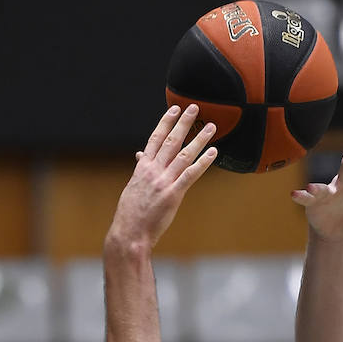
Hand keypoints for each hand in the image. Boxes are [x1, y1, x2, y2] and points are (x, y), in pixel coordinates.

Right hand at [105, 104, 217, 253]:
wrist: (129, 233)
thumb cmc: (131, 213)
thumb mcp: (133, 187)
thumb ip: (140, 169)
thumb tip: (140, 155)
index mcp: (143, 168)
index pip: (155, 138)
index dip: (166, 122)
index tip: (174, 109)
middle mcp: (153, 171)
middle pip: (171, 141)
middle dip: (183, 123)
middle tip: (194, 108)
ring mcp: (163, 182)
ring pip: (184, 155)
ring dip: (199, 139)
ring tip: (211, 127)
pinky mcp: (173, 195)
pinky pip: (190, 175)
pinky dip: (203, 163)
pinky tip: (213, 153)